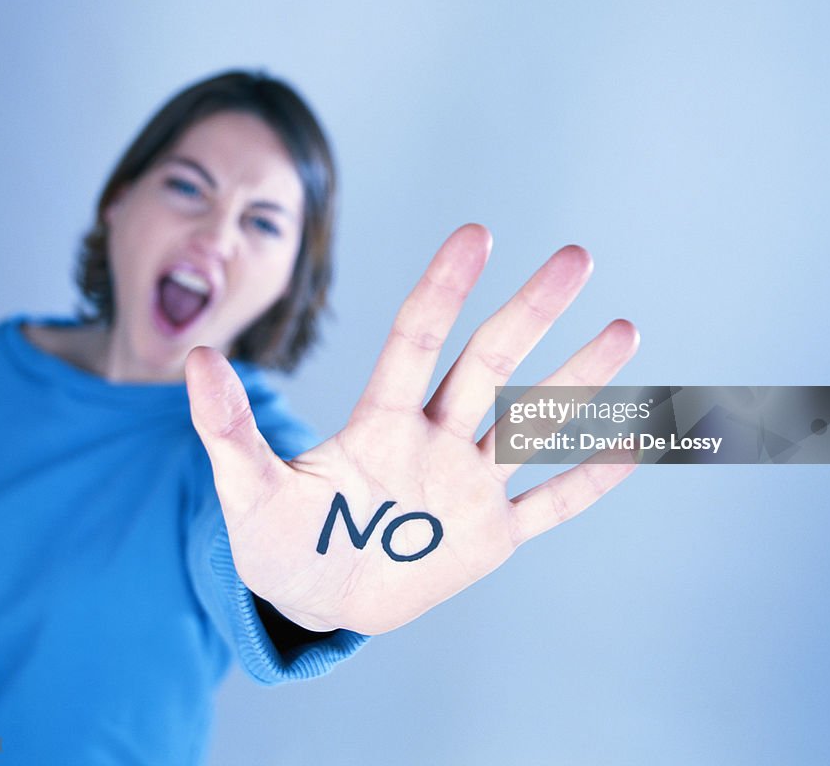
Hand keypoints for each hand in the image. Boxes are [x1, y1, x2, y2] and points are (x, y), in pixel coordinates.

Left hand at [186, 224, 638, 635]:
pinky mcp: (489, 538)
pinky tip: (636, 437)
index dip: (441, 289)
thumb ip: (226, 430)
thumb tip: (193, 357)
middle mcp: (432, 441)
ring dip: (577, 382)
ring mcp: (466, 488)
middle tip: (576, 257)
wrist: (316, 596)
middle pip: (487, 365)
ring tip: (625, 328)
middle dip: (530, 313)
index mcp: (379, 424)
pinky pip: (549, 506)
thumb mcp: (245, 491)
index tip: (476, 234)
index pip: (415, 341)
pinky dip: (590, 479)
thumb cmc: (278, 538)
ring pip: (529, 424)